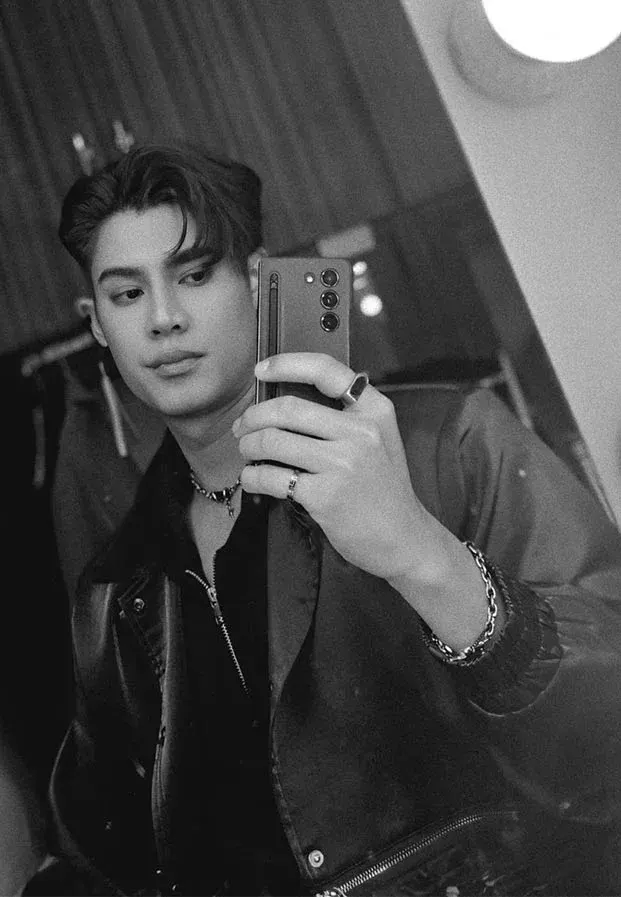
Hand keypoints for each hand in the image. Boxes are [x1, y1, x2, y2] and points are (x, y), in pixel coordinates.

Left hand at [233, 352, 442, 581]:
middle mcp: (360, 432)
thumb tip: (287, 406)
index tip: (260, 370)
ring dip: (249, 446)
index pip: (326, 371)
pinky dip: (252, 477)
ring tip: (247, 453)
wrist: (404, 539)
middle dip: (253, 416)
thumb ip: (346, 417)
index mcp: (375, 411)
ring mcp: (342, 464)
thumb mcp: (379, 440)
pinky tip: (253, 479)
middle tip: (242, 428)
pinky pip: (271, 476)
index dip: (286, 364)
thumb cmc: (384, 490)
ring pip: (273, 440)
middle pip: (288, 408)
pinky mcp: (325, 496)